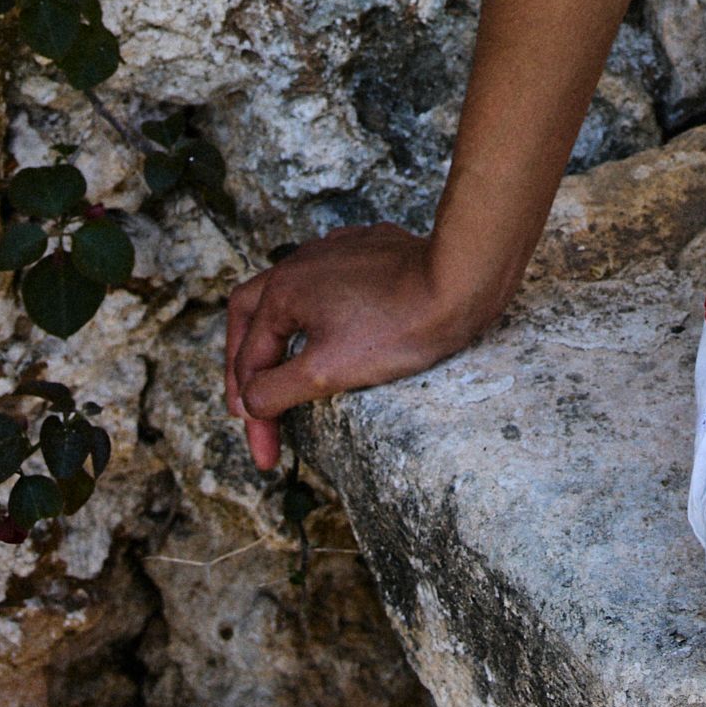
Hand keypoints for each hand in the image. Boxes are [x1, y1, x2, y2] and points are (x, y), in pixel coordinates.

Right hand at [223, 223, 482, 469]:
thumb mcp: (326, 372)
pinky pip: (327, 278)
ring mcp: (338, 249)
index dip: (253, 415)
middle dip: (244, 360)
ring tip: (279, 368)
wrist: (461, 281)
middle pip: (250, 311)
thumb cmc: (398, 326)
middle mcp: (303, 261)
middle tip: (247, 404)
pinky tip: (326, 328)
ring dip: (277, 332)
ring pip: (289, 291)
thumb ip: (275, 391)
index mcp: (284, 289)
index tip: (267, 457)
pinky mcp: (371, 249)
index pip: (251, 361)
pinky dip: (314, 309)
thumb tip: (250, 402)